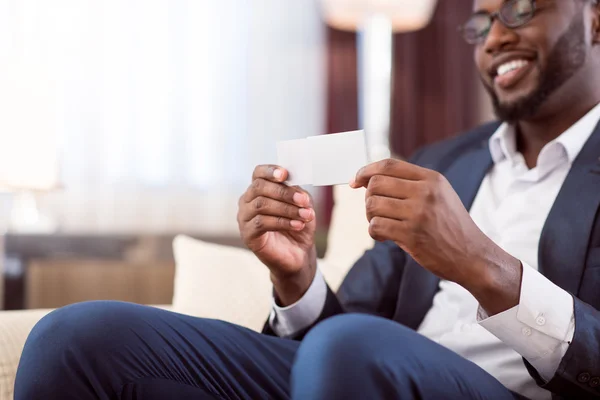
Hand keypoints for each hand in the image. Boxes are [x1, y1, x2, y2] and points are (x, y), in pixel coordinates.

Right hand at [238, 165, 316, 304]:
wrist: (297, 254)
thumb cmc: (297, 226)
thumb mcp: (301, 205)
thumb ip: (297, 193)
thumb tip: (295, 187)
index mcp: (259, 189)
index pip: (258, 173)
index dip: (270, 171)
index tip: (285, 174)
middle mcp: (247, 201)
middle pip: (259, 187)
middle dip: (284, 192)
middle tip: (303, 200)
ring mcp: (245, 218)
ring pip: (261, 204)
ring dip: (286, 209)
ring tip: (305, 215)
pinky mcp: (247, 234)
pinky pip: (261, 223)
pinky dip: (282, 222)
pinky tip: (297, 225)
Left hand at [351, 159, 520, 312]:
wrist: (472, 256)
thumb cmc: (450, 226)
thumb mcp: (439, 195)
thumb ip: (410, 184)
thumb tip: (368, 179)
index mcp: (432, 179)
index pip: (388, 164)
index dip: (366, 170)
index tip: (354, 181)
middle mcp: (425, 192)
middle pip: (376, 184)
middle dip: (368, 198)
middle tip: (376, 212)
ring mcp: (418, 213)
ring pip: (372, 205)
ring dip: (370, 216)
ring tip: (382, 225)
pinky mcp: (412, 235)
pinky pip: (376, 226)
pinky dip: (374, 232)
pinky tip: (385, 237)